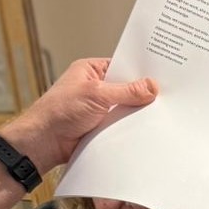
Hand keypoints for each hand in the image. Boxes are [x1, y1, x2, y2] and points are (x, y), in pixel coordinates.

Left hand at [4, 59, 157, 172]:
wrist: (44, 143)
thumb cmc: (59, 112)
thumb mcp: (97, 94)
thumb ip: (126, 90)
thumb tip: (151, 86)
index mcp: (90, 70)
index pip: (122, 66)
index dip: (140, 70)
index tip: (161, 74)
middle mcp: (95, 87)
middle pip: (127, 87)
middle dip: (141, 92)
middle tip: (165, 94)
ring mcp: (98, 107)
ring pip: (125, 106)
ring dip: (136, 111)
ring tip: (160, 111)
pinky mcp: (101, 125)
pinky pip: (122, 123)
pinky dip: (131, 125)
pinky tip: (146, 126)